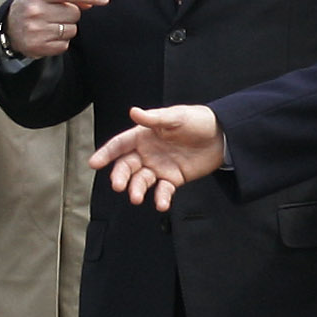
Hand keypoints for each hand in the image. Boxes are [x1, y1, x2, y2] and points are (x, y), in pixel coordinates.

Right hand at [7, 0, 108, 58]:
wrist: (10, 27)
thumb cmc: (33, 4)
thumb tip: (92, 2)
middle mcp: (35, 11)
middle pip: (74, 13)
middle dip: (71, 13)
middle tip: (56, 12)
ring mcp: (36, 30)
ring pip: (72, 30)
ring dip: (66, 27)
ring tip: (51, 23)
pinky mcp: (39, 47)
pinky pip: (65, 44)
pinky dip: (61, 40)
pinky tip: (48, 35)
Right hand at [90, 104, 224, 209]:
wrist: (222, 135)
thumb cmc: (197, 121)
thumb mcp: (176, 116)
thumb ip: (154, 119)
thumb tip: (133, 112)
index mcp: (143, 134)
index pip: (120, 144)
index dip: (106, 153)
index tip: (94, 163)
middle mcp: (147, 152)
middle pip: (127, 166)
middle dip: (120, 176)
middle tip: (118, 185)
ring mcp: (159, 167)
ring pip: (141, 181)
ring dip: (137, 189)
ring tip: (136, 198)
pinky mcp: (173, 179)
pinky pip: (163, 191)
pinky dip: (161, 198)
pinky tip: (161, 204)